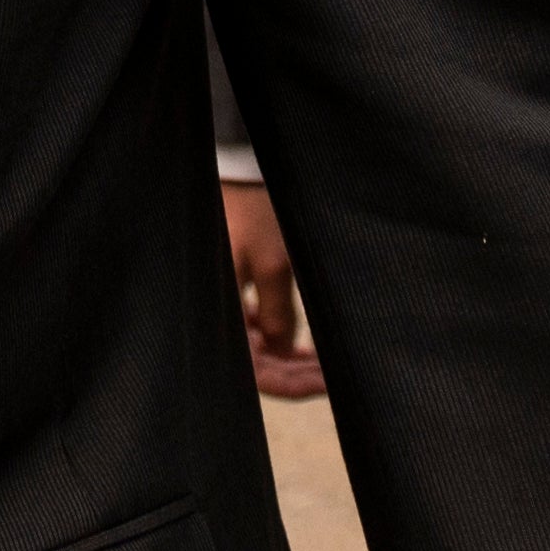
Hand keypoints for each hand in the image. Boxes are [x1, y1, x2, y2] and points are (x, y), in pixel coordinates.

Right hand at [220, 183, 326, 400]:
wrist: (239, 166)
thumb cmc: (253, 211)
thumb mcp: (275, 264)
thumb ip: (279, 314)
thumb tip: (283, 352)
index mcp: (217, 310)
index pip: (255, 372)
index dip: (292, 384)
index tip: (327, 384)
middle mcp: (215, 311)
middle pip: (257, 365)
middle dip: (296, 373)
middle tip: (334, 374)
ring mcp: (222, 301)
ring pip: (258, 347)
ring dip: (291, 356)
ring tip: (326, 358)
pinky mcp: (230, 288)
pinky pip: (255, 325)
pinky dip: (281, 335)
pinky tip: (305, 339)